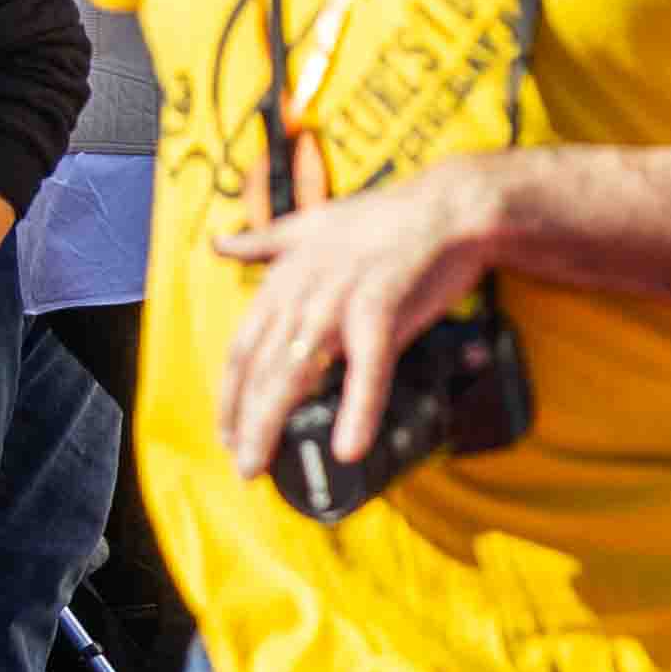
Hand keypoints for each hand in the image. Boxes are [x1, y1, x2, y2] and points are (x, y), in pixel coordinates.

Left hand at [209, 159, 517, 474]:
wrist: (450, 205)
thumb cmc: (387, 216)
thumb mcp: (313, 222)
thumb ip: (266, 240)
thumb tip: (220, 243)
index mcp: (284, 279)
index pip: (241, 348)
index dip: (230, 394)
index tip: (228, 430)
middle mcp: (301, 293)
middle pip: (258, 369)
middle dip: (244, 421)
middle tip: (244, 464)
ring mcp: (338, 302)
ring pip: (293, 374)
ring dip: (271, 424)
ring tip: (263, 466)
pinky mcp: (382, 310)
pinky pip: (366, 369)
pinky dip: (358, 409)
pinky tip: (351, 446)